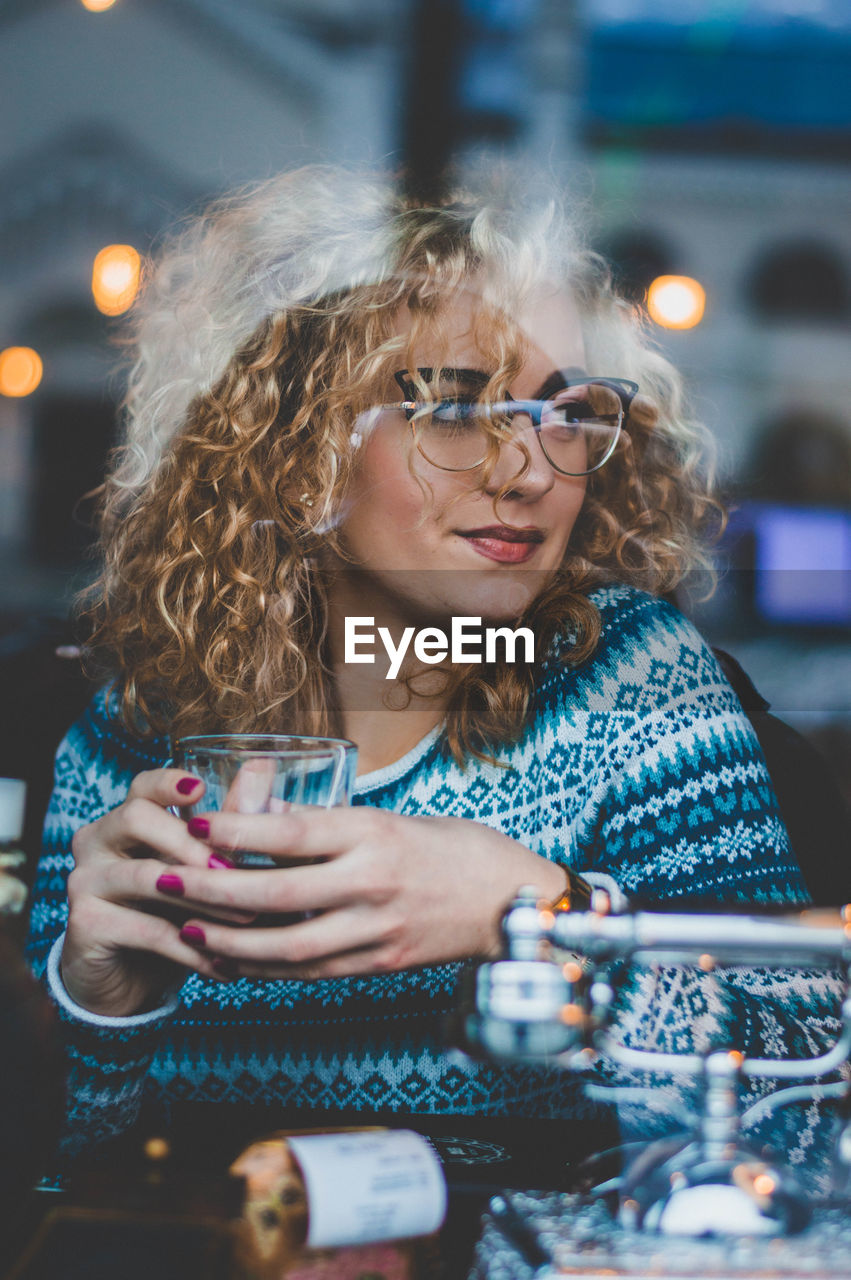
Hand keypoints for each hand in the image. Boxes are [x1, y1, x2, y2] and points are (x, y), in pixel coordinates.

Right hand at [62, 769, 250, 1016]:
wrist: (127, 980)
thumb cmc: (170, 914)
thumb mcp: (198, 870)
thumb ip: (224, 825)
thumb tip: (263, 767)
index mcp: (124, 819)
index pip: (141, 786)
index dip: (169, 782)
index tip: (202, 789)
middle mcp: (96, 841)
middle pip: (136, 817)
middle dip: (192, 843)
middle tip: (235, 870)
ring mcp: (84, 881)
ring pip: (146, 876)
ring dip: (204, 898)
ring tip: (247, 921)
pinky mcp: (84, 924)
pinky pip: (147, 930)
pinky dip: (192, 948)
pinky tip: (225, 965)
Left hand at [164, 806, 566, 979]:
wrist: (511, 901)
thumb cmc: (452, 848)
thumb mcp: (392, 819)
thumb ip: (330, 827)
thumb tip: (263, 822)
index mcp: (375, 833)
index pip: (291, 833)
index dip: (235, 830)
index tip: (195, 824)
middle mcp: (373, 883)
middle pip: (276, 893)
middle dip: (212, 891)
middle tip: (166, 882)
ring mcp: (376, 930)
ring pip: (287, 945)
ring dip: (229, 943)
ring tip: (189, 932)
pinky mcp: (379, 964)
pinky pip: (310, 972)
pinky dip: (266, 969)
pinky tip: (235, 962)